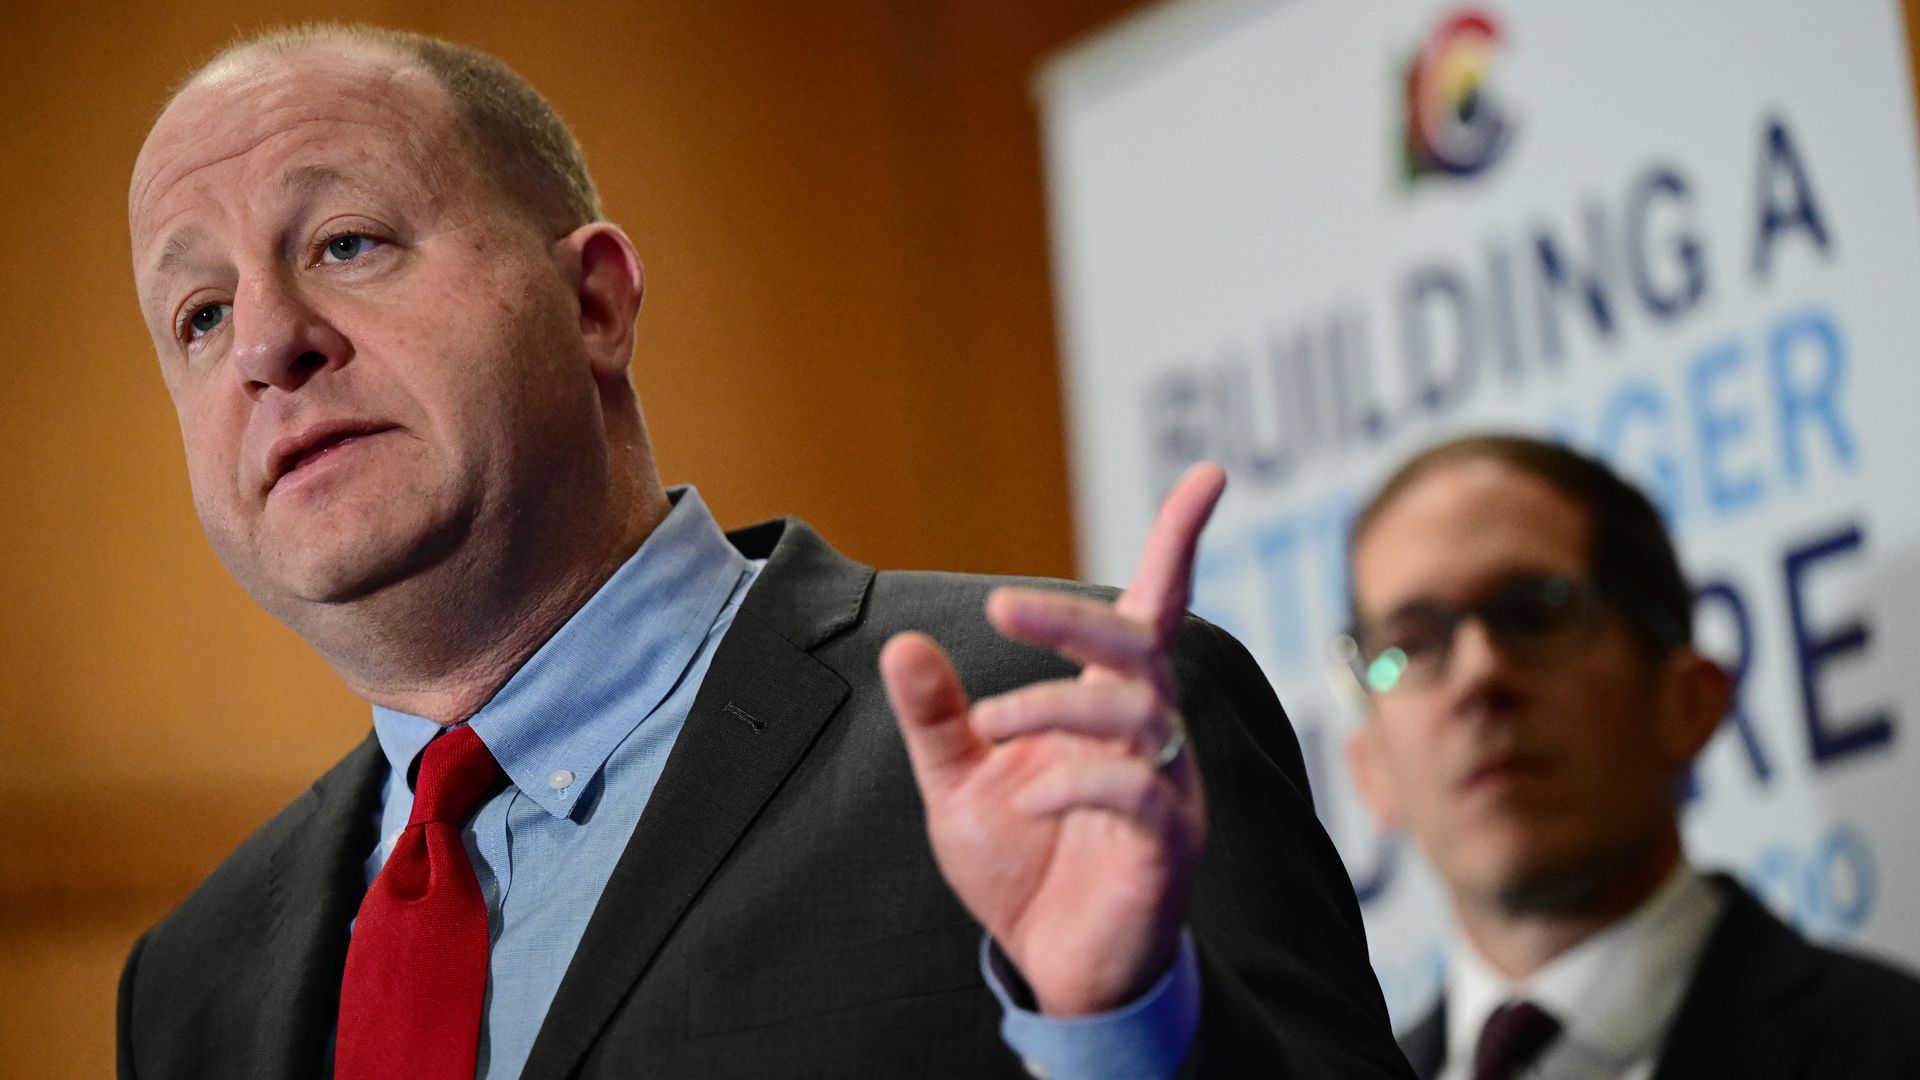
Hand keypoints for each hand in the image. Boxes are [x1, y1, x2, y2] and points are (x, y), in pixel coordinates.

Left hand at [880, 464, 1226, 1014]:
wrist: (1053, 966)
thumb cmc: (1021, 863)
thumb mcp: (960, 784)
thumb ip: (939, 718)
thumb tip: (901, 644)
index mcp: (1109, 704)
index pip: (1154, 607)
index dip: (1180, 541)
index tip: (1209, 475)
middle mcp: (1151, 732)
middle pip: (1140, 643)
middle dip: (1072, 617)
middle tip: (998, 603)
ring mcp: (1167, 787)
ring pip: (1135, 710)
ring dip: (1054, 706)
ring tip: (993, 726)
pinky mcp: (1167, 845)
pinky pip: (1137, 791)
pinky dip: (1073, 782)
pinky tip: (1027, 803)